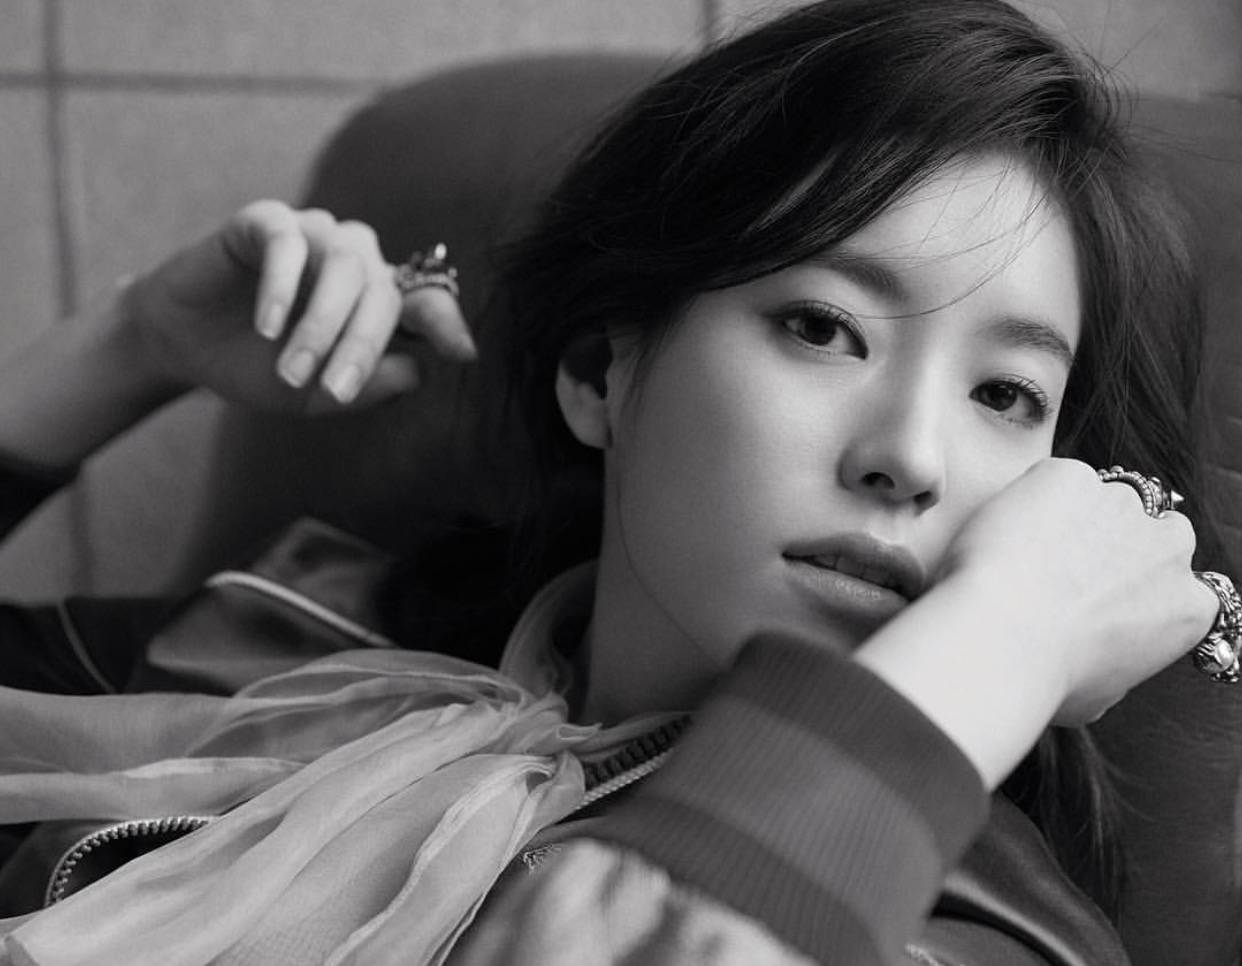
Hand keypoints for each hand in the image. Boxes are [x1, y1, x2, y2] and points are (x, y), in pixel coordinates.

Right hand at [118, 200, 475, 412]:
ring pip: (345, 268)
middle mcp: (356, 261)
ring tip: (290, 369)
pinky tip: (267, 325)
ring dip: (321, 325)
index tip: (463, 354)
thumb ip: (365, 386)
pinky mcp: (267, 220)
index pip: (427, 303)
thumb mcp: (313, 394)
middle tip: (333, 389)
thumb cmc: (257, 368)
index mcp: (377, 300)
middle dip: (360, 347)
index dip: (447, 324)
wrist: (183, 346)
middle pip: (384, 294)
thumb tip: (418, 372)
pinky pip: (288, 242)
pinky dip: (282, 286)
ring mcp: (315, 235)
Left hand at [939, 458, 1218, 723]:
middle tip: (1066, 564)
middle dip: (1120, 542)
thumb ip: (1116, 663)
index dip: (1141, 586)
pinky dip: (1031, 496)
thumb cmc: (1042, 679)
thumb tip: (1099, 661)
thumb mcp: (1099, 696)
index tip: (1105, 594)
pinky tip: (1004, 531)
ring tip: (1024, 550)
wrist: (1000, 636)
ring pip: (1103, 498)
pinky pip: (1053, 479)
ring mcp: (1120, 504)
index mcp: (1188, 607)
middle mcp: (1168, 548)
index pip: (1180, 584)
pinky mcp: (1069, 475)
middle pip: (1157, 529)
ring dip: (1073, 516)